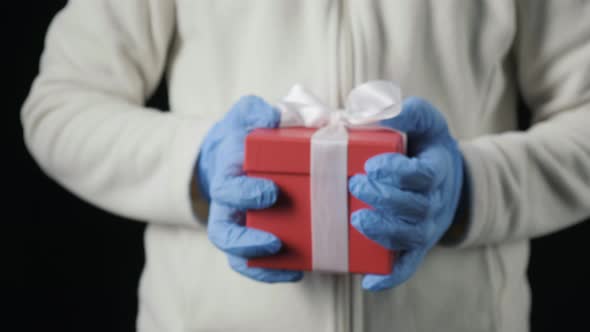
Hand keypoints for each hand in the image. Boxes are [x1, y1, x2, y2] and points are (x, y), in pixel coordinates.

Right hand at [197, 96, 302, 282]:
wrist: (230, 152)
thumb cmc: (242, 135)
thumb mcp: (246, 115)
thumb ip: (257, 111)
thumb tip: (274, 116)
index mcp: (227, 174)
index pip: (228, 189)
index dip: (245, 194)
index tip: (271, 192)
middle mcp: (227, 205)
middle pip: (224, 232)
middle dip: (248, 240)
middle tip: (276, 241)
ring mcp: (237, 224)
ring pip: (236, 254)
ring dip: (261, 264)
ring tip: (292, 267)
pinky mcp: (249, 237)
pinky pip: (251, 262)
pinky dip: (269, 272)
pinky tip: (297, 271)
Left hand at [349, 97, 464, 290]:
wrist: (446, 177)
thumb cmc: (426, 146)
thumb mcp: (424, 121)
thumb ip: (406, 112)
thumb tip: (368, 113)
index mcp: (437, 170)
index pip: (422, 175)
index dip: (398, 172)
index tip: (372, 164)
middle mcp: (434, 202)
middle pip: (414, 207)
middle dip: (384, 198)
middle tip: (354, 185)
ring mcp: (426, 227)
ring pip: (409, 236)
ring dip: (383, 231)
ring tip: (357, 219)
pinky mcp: (416, 246)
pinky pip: (407, 265)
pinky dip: (391, 276)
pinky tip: (369, 282)